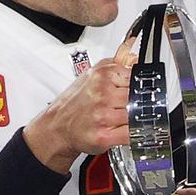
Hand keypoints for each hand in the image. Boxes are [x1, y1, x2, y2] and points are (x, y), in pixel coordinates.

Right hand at [24, 40, 132, 172]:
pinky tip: (125, 130)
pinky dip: (133, 134)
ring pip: (136, 115)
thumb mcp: (93, 75)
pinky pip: (131, 134)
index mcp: (102, 75)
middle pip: (137, 97)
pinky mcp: (104, 136)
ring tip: (122, 119)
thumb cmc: (75, 102)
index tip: (134, 92)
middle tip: (125, 108)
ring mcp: (103, 115)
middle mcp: (103, 94)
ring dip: (134, 119)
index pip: (135, 78)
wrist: (58, 126)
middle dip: (135, 104)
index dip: (136, 87)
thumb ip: (116, 65)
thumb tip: (135, 58)